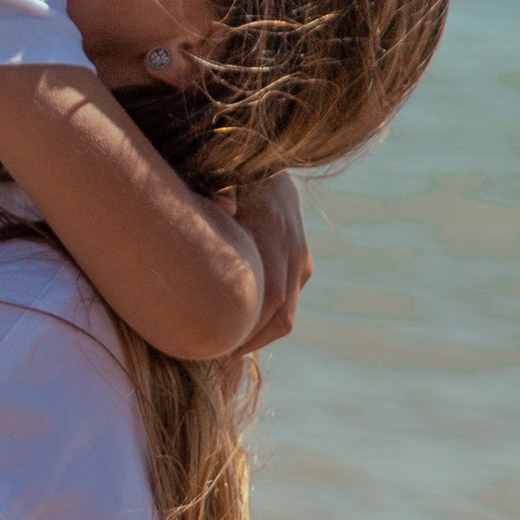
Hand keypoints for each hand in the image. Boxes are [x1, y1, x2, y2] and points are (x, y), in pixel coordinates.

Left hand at [230, 171, 310, 350]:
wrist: (270, 162)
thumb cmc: (233, 174)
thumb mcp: (222, 179)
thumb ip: (219, 194)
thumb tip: (224, 206)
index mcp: (275, 233)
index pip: (272, 298)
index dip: (248, 328)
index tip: (219, 345)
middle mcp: (294, 250)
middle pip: (282, 315)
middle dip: (251, 342)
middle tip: (217, 357)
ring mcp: (301, 258)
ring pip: (288, 314)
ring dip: (260, 335)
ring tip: (227, 347)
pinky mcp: (302, 263)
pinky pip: (288, 303)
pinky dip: (267, 320)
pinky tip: (241, 327)